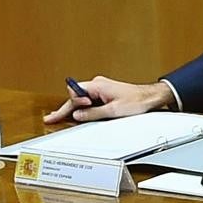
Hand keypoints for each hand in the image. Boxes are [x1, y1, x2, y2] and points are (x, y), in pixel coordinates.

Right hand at [43, 77, 175, 123]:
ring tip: (61, 117)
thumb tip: (77, 115)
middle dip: (66, 108)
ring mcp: (101, 89)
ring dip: (76, 109)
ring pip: (82, 99)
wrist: (150, 97)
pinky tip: (77, 115)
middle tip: (52, 118)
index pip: (75, 93)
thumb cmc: (136, 101)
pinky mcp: (105, 94)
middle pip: (76, 96)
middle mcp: (97, 84)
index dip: (72, 104)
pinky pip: (90, 100)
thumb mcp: (113, 111)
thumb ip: (93, 113)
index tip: (72, 113)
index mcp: (98, 85)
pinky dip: (84, 108)